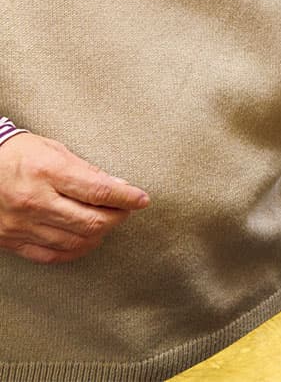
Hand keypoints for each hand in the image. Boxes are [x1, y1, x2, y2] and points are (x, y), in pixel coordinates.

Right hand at [0, 133, 149, 263]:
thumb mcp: (55, 151)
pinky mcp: (10, 240)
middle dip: (117, 217)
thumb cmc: (19, 154)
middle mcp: (33, 201)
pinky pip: (51, 254)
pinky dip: (76, 249)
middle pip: (91, 221)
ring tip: (106, 221)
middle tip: (125, 210)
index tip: (142, 199)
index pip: (99, 191)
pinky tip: (86, 239)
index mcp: (47, 172)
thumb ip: (88, 172)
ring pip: (75, 240)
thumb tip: (120, 187)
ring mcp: (20, 224)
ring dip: (99, 233)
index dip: (127, 197)